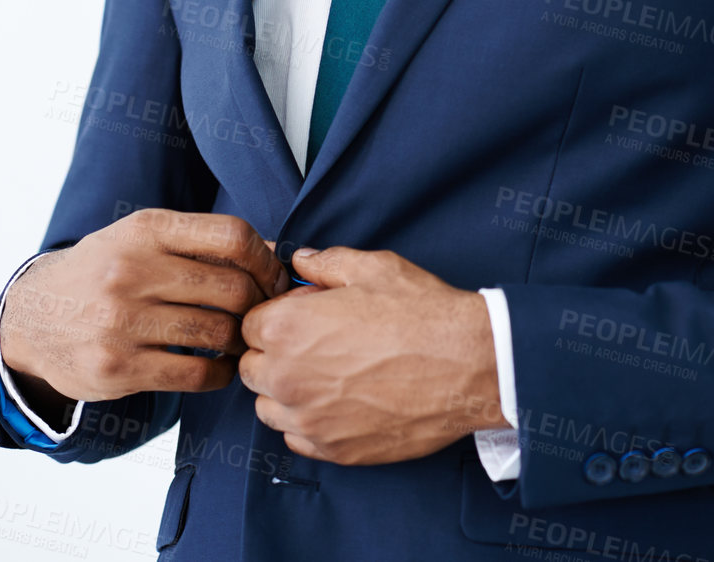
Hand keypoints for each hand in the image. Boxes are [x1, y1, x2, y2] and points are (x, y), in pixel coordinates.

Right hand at [0, 209, 288, 423]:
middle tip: (264, 316)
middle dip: (260, 305)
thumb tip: (274, 253)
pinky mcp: (117, 368)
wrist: (33, 316)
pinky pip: (194, 374)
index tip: (274, 277)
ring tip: (242, 340)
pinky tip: (221, 367)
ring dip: (241, 341)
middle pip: (231, 288)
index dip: (265, 259)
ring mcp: (122, 322)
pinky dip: (221, 374)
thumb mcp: (143, 238)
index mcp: (147, 229)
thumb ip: (202, 242)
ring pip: (216, 333)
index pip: (232, 235)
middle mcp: (133, 271)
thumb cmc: (103, 271)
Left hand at [239, 247, 507, 464]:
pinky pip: (296, 438)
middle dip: (273, 352)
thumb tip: (301, 262)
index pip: (248, 325)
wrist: (465, 366)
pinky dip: (308, 421)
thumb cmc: (421, 314)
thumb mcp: (372, 268)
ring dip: (285, 390)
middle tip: (314, 341)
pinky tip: (339, 401)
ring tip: (326, 372)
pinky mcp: (332, 451)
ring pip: (268, 407)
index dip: (274, 314)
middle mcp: (287, 379)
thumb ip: (325, 264)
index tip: (297, 314)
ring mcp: (308, 421)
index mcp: (288, 328)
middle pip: (252, 367)